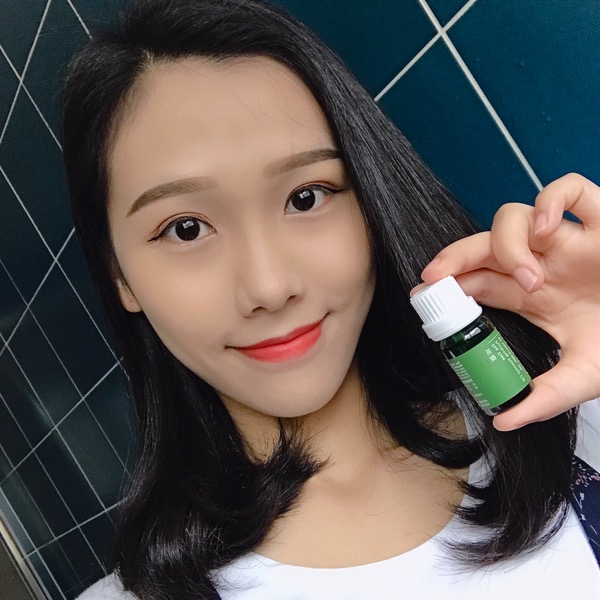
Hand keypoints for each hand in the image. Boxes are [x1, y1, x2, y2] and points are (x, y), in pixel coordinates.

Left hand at [417, 173, 599, 430]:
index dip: (451, 285)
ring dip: (510, 244)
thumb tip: (503, 421)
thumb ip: (545, 397)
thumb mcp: (585, 376)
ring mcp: (570, 239)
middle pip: (484, 246)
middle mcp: (543, 264)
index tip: (423, 295)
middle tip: (435, 278)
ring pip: (516, 216)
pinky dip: (551, 200)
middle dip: (455, 257)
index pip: (478, 282)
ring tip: (530, 280)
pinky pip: (570, 188)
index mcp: (532, 296)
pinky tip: (548, 230)